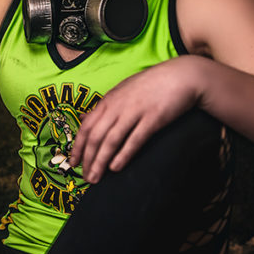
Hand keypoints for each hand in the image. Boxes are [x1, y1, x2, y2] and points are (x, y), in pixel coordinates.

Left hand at [70, 56, 207, 182]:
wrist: (181, 76)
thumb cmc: (151, 85)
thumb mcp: (122, 91)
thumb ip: (104, 106)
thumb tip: (84, 118)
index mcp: (109, 101)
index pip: (86, 127)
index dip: (77, 147)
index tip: (73, 163)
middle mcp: (118, 107)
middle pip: (95, 136)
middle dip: (87, 159)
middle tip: (85, 177)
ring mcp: (134, 112)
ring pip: (111, 140)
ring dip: (100, 161)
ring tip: (96, 178)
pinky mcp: (153, 119)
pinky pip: (134, 139)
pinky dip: (123, 155)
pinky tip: (115, 168)